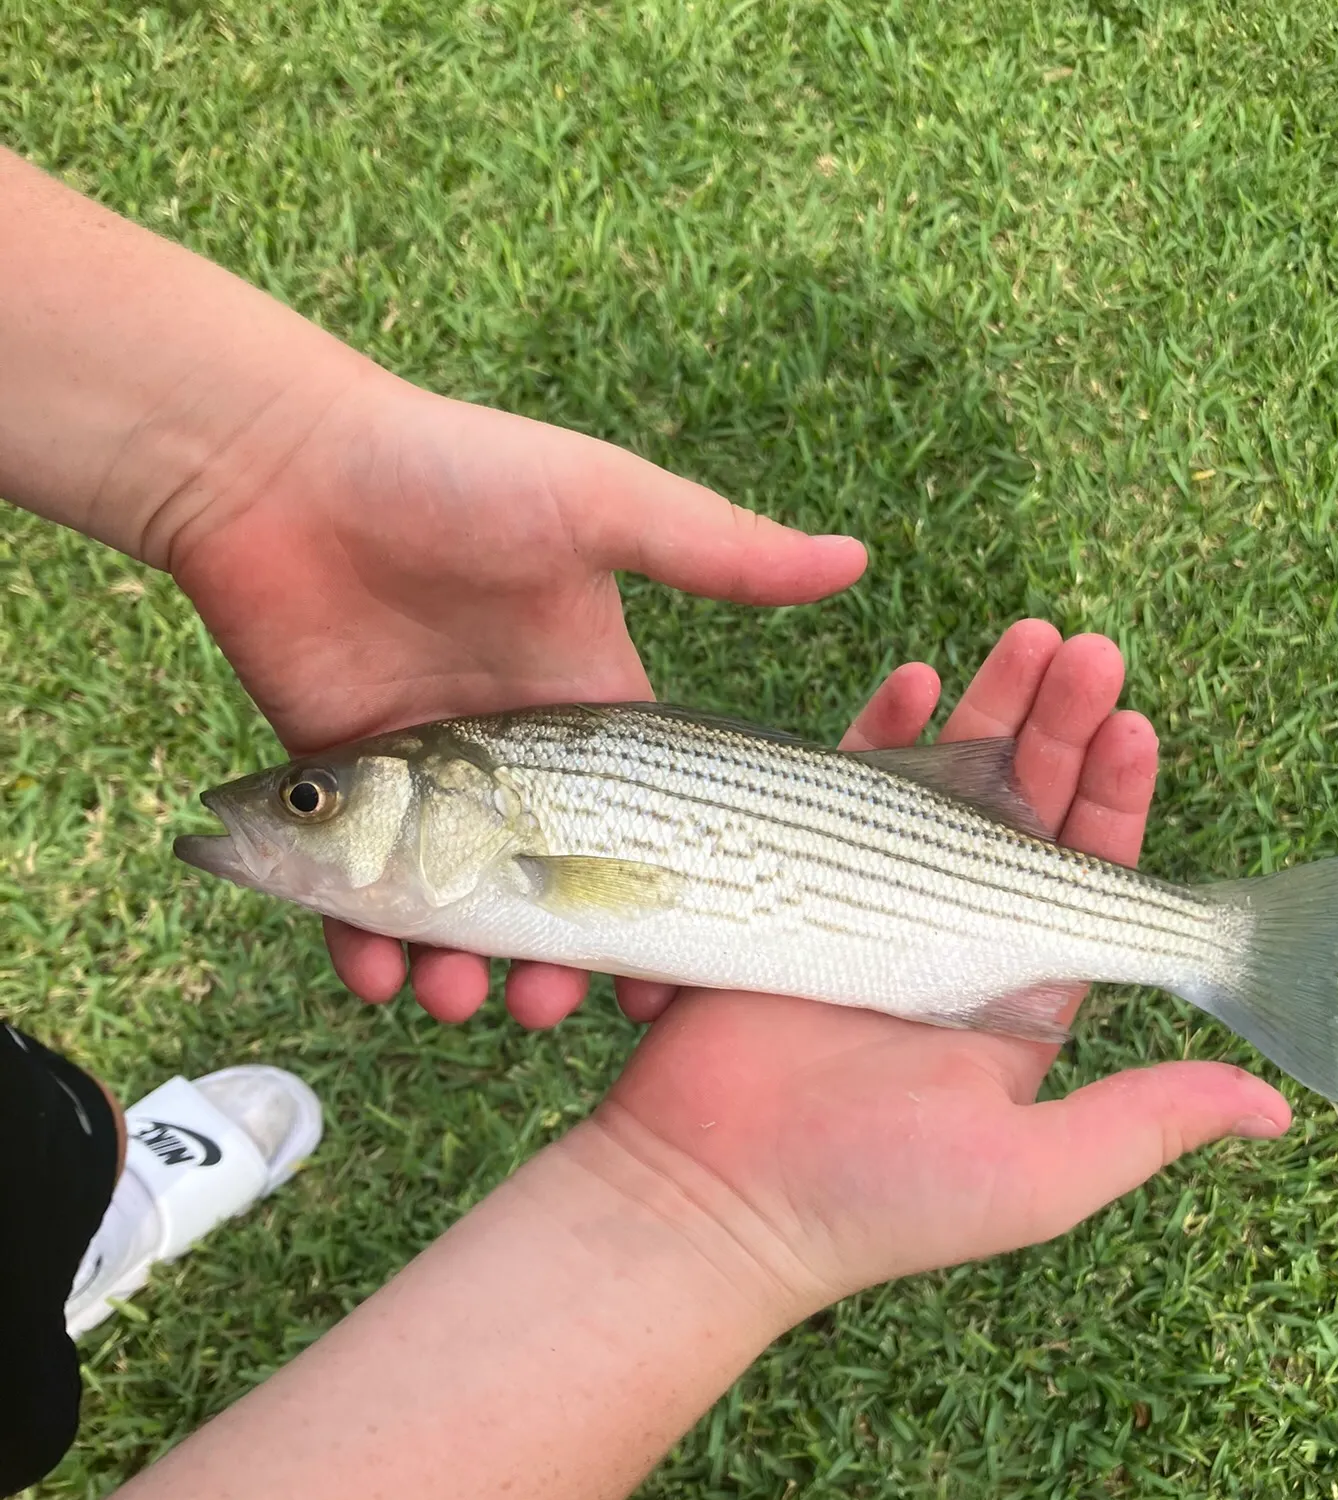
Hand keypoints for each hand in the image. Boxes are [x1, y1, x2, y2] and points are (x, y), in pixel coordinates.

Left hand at [168, 374, 865, 1025]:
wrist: (283, 462)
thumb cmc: (454, 473)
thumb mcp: (601, 504)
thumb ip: (718, 550)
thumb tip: (857, 558)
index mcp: (591, 704)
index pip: (644, 828)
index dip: (661, 907)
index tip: (678, 981)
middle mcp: (515, 756)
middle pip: (549, 887)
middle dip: (560, 957)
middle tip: (552, 1003)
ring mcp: (424, 776)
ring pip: (455, 903)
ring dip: (465, 963)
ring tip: (460, 997)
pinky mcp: (340, 783)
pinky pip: (353, 889)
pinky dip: (363, 942)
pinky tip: (376, 972)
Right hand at [591, 621, 1291, 1304]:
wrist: (710, 1198)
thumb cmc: (877, 1198)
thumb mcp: (1038, 1173)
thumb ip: (1150, 1123)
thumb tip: (1278, 1108)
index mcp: (1020, 997)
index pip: (1089, 879)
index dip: (1114, 802)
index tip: (1135, 728)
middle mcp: (956, 942)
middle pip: (1023, 814)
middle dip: (1060, 731)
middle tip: (1088, 652)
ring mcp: (874, 906)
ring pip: (944, 789)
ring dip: (988, 712)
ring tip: (1029, 638)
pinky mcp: (796, 883)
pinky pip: (847, 791)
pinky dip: (882, 734)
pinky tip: (916, 680)